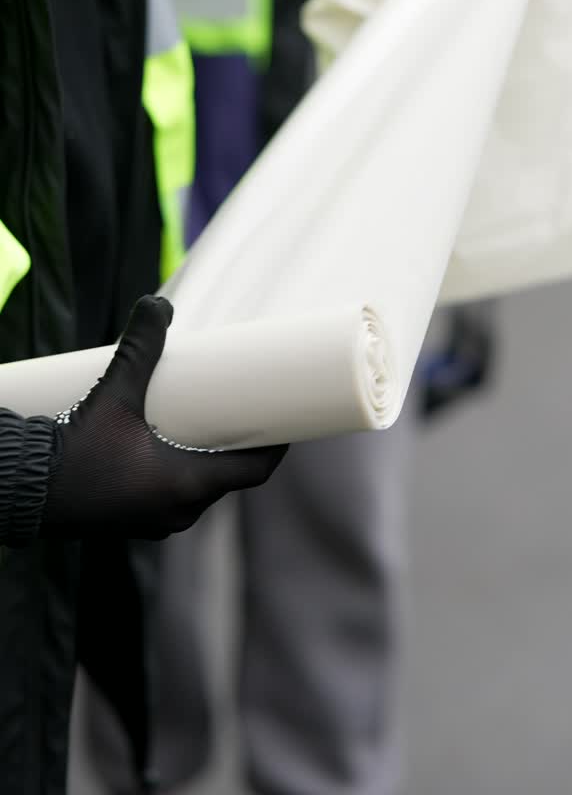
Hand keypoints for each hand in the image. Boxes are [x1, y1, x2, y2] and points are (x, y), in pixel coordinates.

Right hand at [42, 297, 285, 539]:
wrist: (23, 490)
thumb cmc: (74, 453)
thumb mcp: (115, 395)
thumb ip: (140, 349)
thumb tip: (158, 304)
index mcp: (187, 488)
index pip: (253, 470)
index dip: (277, 445)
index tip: (291, 419)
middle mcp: (177, 512)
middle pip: (227, 478)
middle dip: (239, 445)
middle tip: (248, 410)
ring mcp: (153, 521)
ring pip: (200, 489)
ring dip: (209, 460)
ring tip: (214, 423)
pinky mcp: (132, 519)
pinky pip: (173, 497)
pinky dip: (184, 473)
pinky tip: (176, 449)